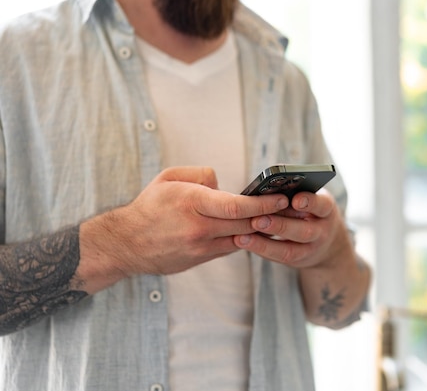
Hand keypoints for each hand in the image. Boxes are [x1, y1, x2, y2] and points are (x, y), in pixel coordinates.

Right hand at [81, 167, 289, 280]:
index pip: (237, 206)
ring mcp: (200, 247)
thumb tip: (223, 185)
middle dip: (271, 217)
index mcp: (191, 203)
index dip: (264, 204)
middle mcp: (198, 227)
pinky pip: (230, 248)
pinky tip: (255, 230)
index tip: (282, 198)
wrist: (126, 244)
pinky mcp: (200, 259)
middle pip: (245, 224)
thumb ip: (200, 175)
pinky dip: (244, 239)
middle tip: (291, 209)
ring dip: (261, 230)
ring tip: (279, 219)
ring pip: (241, 238)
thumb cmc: (149, 206)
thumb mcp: (169, 178)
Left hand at [233, 189, 352, 268]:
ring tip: (243, 236)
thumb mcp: (311, 199)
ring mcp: (311, 249)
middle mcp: (322, 231)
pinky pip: (278, 257)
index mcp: (326, 209)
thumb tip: (266, 189)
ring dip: (265, 243)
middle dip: (280, 226)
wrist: (328, 242)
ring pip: (289, 250)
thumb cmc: (311, 210)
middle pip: (304, 231)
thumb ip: (296, 193)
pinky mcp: (297, 260)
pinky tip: (243, 243)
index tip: (295, 200)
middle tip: (258, 219)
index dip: (309, 202)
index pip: (321, 205)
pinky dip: (260, 250)